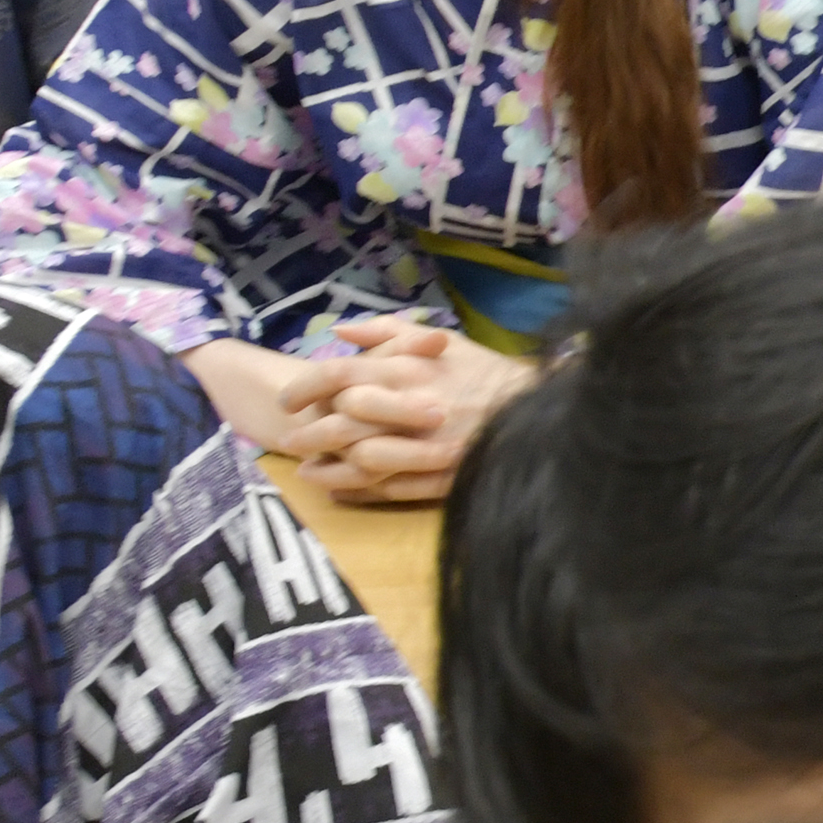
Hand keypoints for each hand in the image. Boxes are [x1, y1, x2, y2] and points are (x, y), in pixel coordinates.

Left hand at [298, 314, 530, 503]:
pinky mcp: (438, 477)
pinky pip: (386, 489)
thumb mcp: (440, 340)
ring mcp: (425, 447)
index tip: (288, 400)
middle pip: (340, 422)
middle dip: (308, 434)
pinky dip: (356, 491)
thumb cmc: (482, 373)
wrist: (535, 410)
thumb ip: (387, 331)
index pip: (337, 374)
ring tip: (307, 471)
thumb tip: (340, 331)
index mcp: (407, 369)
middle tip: (290, 439)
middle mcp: (411, 407)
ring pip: (357, 462)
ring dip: (327, 469)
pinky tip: (338, 489)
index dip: (304, 387)